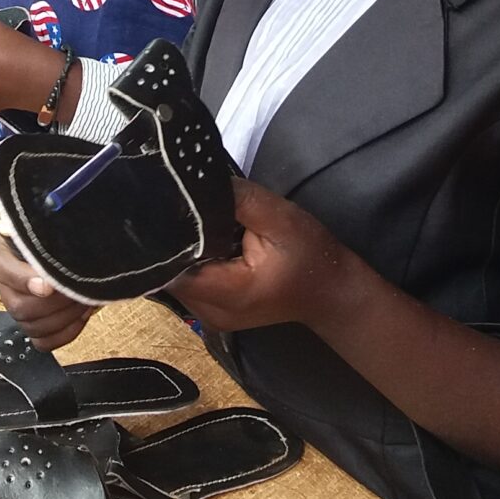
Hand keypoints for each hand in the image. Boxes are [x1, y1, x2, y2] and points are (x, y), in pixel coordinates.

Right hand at [0, 230, 98, 349]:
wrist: (52, 237)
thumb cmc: (47, 225)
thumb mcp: (42, 221)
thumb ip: (47, 232)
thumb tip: (65, 250)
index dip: (23, 280)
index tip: (48, 286)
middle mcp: (3, 284)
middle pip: (19, 307)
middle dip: (55, 303)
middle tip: (80, 290)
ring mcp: (17, 306)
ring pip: (31, 326)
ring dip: (64, 317)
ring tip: (85, 300)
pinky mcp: (32, 322)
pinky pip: (42, 342)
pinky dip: (64, 334)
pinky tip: (81, 316)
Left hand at [164, 179, 362, 333]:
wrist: (332, 292)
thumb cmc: (310, 257)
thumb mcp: (280, 219)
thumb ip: (239, 199)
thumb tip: (197, 182)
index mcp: (225, 294)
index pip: (170, 264)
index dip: (167, 234)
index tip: (170, 205)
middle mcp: (208, 312)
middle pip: (168, 271)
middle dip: (175, 239)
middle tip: (184, 206)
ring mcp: (208, 316)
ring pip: (176, 276)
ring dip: (185, 250)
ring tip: (197, 223)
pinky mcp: (212, 310)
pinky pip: (189, 281)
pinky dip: (195, 260)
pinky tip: (208, 242)